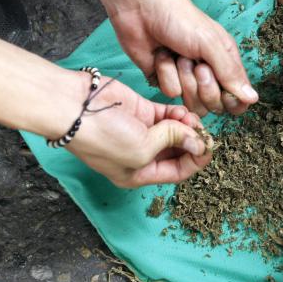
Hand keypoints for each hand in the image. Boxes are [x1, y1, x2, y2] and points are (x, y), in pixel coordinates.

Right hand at [67, 73, 211, 187]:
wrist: (74, 106)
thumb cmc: (103, 137)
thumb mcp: (143, 148)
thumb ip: (173, 141)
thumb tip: (198, 141)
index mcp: (140, 174)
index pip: (178, 172)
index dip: (196, 161)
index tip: (208, 149)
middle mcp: (143, 155)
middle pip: (179, 151)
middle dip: (194, 142)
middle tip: (205, 132)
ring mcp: (143, 132)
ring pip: (176, 130)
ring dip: (187, 126)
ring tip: (191, 120)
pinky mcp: (141, 111)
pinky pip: (168, 115)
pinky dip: (178, 114)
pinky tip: (182, 112)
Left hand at [109, 0, 258, 115]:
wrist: (139, 8)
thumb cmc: (179, 18)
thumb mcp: (210, 43)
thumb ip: (230, 73)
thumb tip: (252, 99)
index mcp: (226, 62)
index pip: (238, 98)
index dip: (232, 100)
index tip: (224, 91)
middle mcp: (209, 74)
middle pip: (215, 105)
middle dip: (204, 86)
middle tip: (197, 64)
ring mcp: (186, 79)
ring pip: (192, 102)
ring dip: (183, 78)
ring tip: (176, 56)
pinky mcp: (165, 80)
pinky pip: (169, 93)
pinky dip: (164, 73)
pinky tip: (160, 56)